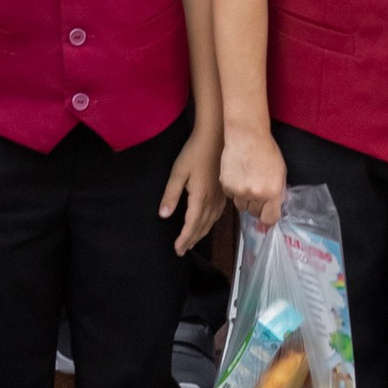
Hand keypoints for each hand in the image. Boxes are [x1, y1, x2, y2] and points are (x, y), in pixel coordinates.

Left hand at [161, 122, 224, 255]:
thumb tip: (164, 215)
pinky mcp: (224, 191)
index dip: (184, 239)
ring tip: (192, 242)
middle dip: (191, 240)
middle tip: (182, 251)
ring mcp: (220, 196)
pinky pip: (218, 214)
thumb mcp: (178, 172)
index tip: (177, 249)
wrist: (215, 136)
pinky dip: (211, 223)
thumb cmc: (194, 152)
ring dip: (201, 233)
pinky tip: (208, 223)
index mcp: (200, 197)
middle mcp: (212, 200)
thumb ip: (171, 195)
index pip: (191, 225)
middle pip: (202, 226)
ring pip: (211, 221)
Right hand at [221, 117, 288, 225]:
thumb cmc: (267, 151)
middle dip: (257, 206)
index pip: (270, 218)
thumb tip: (274, 208)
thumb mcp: (280, 172)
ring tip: (247, 182)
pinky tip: (238, 176)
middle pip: (254, 212)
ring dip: (245, 199)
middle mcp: (256, 194)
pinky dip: (234, 190)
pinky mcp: (226, 186)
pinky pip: (231, 196)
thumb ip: (277, 192)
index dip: (268, 217)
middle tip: (257, 192)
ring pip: (241, 206)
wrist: (247, 136)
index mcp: (272, 192)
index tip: (267, 214)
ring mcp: (240, 191)